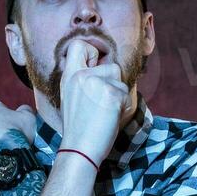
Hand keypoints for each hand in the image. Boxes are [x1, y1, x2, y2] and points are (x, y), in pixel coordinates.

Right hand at [59, 39, 130, 162]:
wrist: (80, 149)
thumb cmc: (78, 128)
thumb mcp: (71, 97)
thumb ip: (83, 81)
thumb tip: (105, 68)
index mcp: (69, 76)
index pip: (79, 45)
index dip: (92, 53)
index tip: (95, 67)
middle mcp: (81, 75)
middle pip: (112, 66)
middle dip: (114, 83)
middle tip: (103, 104)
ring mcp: (96, 83)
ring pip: (121, 81)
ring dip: (119, 96)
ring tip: (106, 112)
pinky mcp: (111, 94)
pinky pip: (127, 95)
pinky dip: (124, 108)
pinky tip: (111, 118)